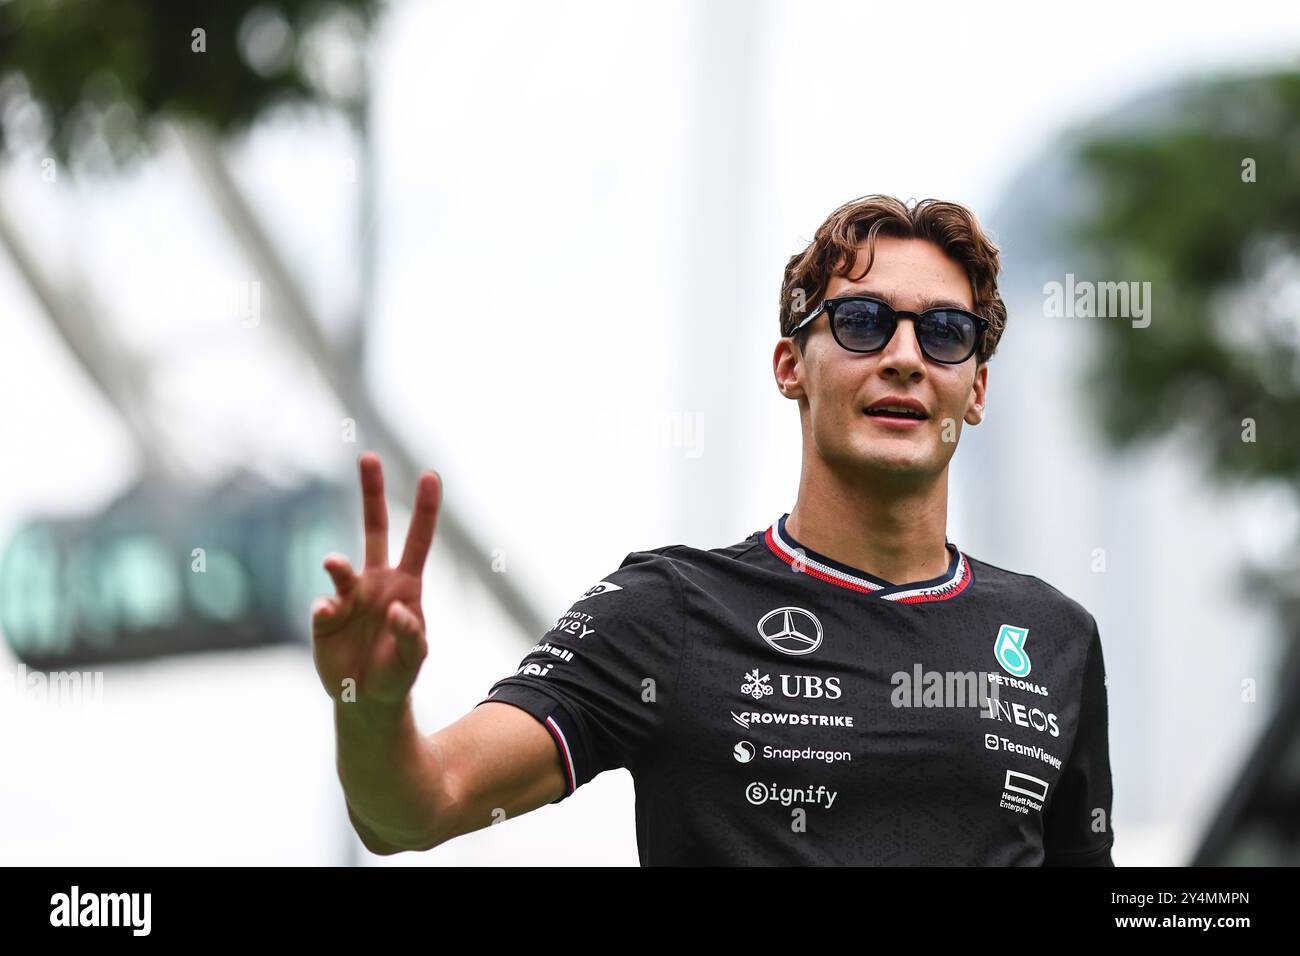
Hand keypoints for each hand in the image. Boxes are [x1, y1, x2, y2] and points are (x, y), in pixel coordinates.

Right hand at [311, 452, 441, 707]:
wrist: (367, 697)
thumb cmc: (397, 671)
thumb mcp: (415, 657)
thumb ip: (412, 635)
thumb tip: (397, 609)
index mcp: (406, 585)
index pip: (417, 540)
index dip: (424, 509)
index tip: (430, 475)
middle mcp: (376, 582)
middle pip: (374, 529)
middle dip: (371, 492)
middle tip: (370, 457)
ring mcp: (349, 598)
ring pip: (341, 569)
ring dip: (337, 566)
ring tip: (334, 565)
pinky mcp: (325, 619)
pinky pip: (322, 607)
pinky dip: (324, 608)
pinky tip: (327, 615)